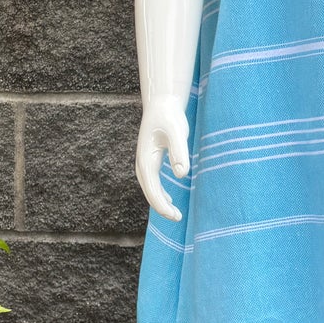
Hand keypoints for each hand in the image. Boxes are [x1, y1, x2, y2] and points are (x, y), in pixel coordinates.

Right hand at [135, 98, 189, 221]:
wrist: (161, 104)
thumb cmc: (170, 116)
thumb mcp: (177, 131)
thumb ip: (179, 152)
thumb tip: (181, 175)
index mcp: (146, 160)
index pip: (152, 189)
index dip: (161, 205)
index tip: (174, 215)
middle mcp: (142, 164)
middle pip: (149, 192)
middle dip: (161, 208)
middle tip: (178, 218)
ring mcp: (145, 163)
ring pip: (150, 189)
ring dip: (160, 203)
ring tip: (175, 214)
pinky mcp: (151, 161)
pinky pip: (152, 183)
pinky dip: (159, 194)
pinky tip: (169, 201)